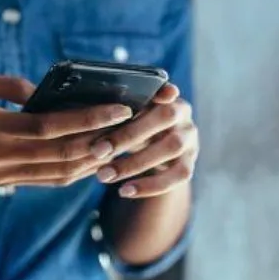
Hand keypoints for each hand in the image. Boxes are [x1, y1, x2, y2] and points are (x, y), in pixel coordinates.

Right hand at [0, 68, 133, 187]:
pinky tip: (88, 159)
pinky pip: (43, 180)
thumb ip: (4, 83)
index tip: (117, 108)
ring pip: (57, 173)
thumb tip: (41, 91)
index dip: (87, 119)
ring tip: (116, 143)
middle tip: (128, 128)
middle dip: (99, 142)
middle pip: (61, 153)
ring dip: (90, 161)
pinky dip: (70, 171)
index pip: (49, 126)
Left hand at [91, 84, 198, 198]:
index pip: (163, 88)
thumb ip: (113, 109)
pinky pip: (177, 176)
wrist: (154, 150)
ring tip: (103, 175)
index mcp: (165, 94)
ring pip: (170, 148)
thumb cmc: (131, 124)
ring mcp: (190, 138)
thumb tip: (87, 112)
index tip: (137, 99)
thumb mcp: (123, 114)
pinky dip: (150, 186)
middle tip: (97, 150)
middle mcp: (182, 113)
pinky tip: (124, 191)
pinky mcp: (190, 163)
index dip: (157, 90)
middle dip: (127, 134)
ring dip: (134, 163)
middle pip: (164, 117)